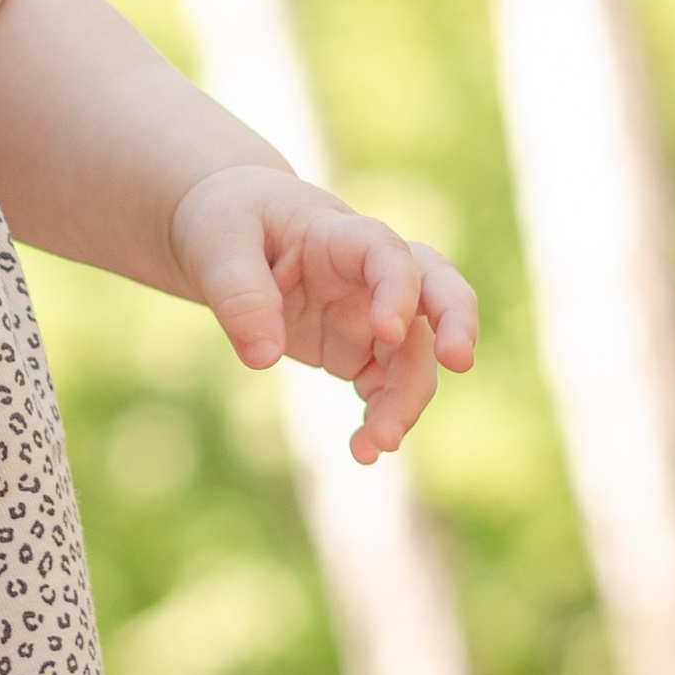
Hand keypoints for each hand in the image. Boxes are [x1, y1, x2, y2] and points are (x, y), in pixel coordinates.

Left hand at [168, 166, 478, 461]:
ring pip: (414, 355)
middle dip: (456, 323)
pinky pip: (385, 387)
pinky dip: (382, 418)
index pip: (387, 253)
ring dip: (408, 398)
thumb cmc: (225, 222)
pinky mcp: (357, 349)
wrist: (225, 238)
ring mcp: (368, 314)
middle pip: (438, 290)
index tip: (387, 331)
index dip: (398, 289)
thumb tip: (264, 357)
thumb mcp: (215, 244)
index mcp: (339, 235)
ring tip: (379, 443)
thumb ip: (238, 293)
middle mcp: (368, 275)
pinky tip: (364, 452)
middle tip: (459, 362)